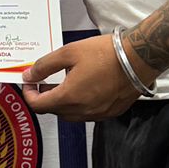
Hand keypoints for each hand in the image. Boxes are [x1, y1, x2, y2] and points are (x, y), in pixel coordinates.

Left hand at [21, 33, 150, 121]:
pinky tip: (84, 87)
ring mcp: (98, 114)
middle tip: (45, 80)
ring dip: (62, 102)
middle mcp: (82, 111)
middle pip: (53, 111)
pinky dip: (79, 104)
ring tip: (64, 82)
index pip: (38, 106)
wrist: (139, 58)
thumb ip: (44, 66)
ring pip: (70, 114)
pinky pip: (87, 113)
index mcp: (69, 98)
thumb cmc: (106, 53)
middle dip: (45, 97)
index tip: (29, 82)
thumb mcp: (69, 52)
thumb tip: (29, 75)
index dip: (28, 94)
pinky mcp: (110, 113)